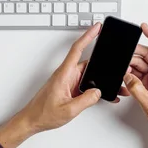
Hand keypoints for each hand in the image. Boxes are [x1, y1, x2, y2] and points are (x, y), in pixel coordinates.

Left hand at [0, 23, 102, 147]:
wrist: (32, 120)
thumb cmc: (43, 113)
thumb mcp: (69, 110)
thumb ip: (86, 100)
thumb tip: (98, 91)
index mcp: (64, 74)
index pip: (77, 49)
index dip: (88, 36)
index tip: (97, 27)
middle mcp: (66, 74)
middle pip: (88, 63)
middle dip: (103, 63)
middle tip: (116, 63)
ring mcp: (68, 81)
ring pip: (88, 75)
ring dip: (100, 79)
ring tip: (113, 86)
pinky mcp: (69, 88)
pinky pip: (85, 84)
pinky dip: (94, 88)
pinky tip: (103, 95)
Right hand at [122, 23, 147, 147]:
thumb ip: (137, 90)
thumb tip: (127, 76)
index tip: (144, 27)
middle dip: (135, 54)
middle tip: (123, 55)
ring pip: (144, 64)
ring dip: (132, 65)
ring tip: (122, 68)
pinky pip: (142, 73)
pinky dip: (133, 74)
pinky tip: (126, 76)